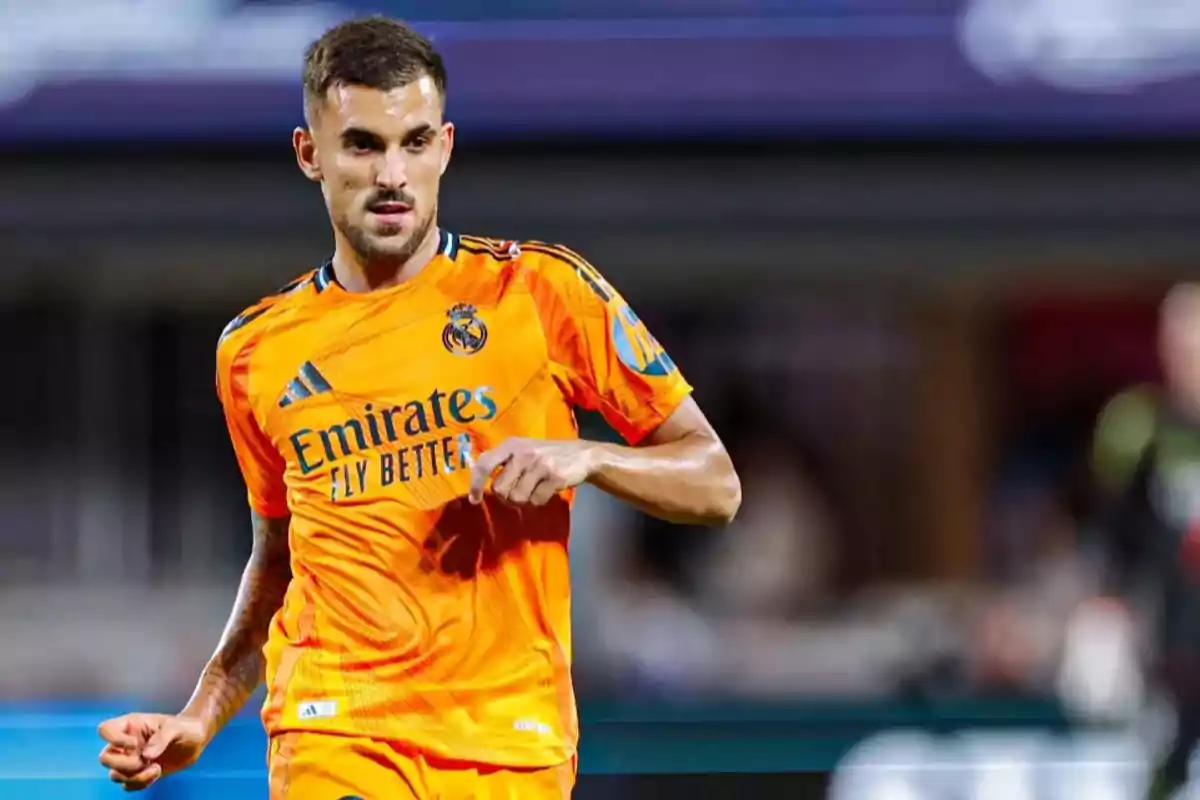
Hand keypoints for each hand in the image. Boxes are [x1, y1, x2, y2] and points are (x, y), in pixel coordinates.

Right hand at [98, 712, 208, 790]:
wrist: (195, 740)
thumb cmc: (185, 728)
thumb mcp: (177, 728)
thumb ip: (162, 738)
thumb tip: (146, 756)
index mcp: (131, 725)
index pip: (104, 729)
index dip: (114, 740)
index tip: (136, 743)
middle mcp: (125, 743)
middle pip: (105, 758)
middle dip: (124, 764)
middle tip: (144, 761)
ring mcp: (130, 759)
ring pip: (115, 775)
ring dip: (134, 777)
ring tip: (156, 769)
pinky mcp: (138, 773)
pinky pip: (127, 785)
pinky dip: (140, 784)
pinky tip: (156, 773)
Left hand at [469, 437, 596, 505]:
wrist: (583, 455)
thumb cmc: (547, 454)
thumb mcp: (523, 449)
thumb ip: (502, 462)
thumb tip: (479, 484)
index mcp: (511, 445)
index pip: (484, 464)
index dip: (475, 484)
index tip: (475, 500)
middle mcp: (523, 453)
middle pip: (499, 489)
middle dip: (507, 496)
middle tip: (519, 491)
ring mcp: (539, 465)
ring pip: (517, 498)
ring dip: (524, 499)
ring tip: (535, 488)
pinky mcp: (554, 477)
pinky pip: (536, 501)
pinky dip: (540, 501)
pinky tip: (547, 490)